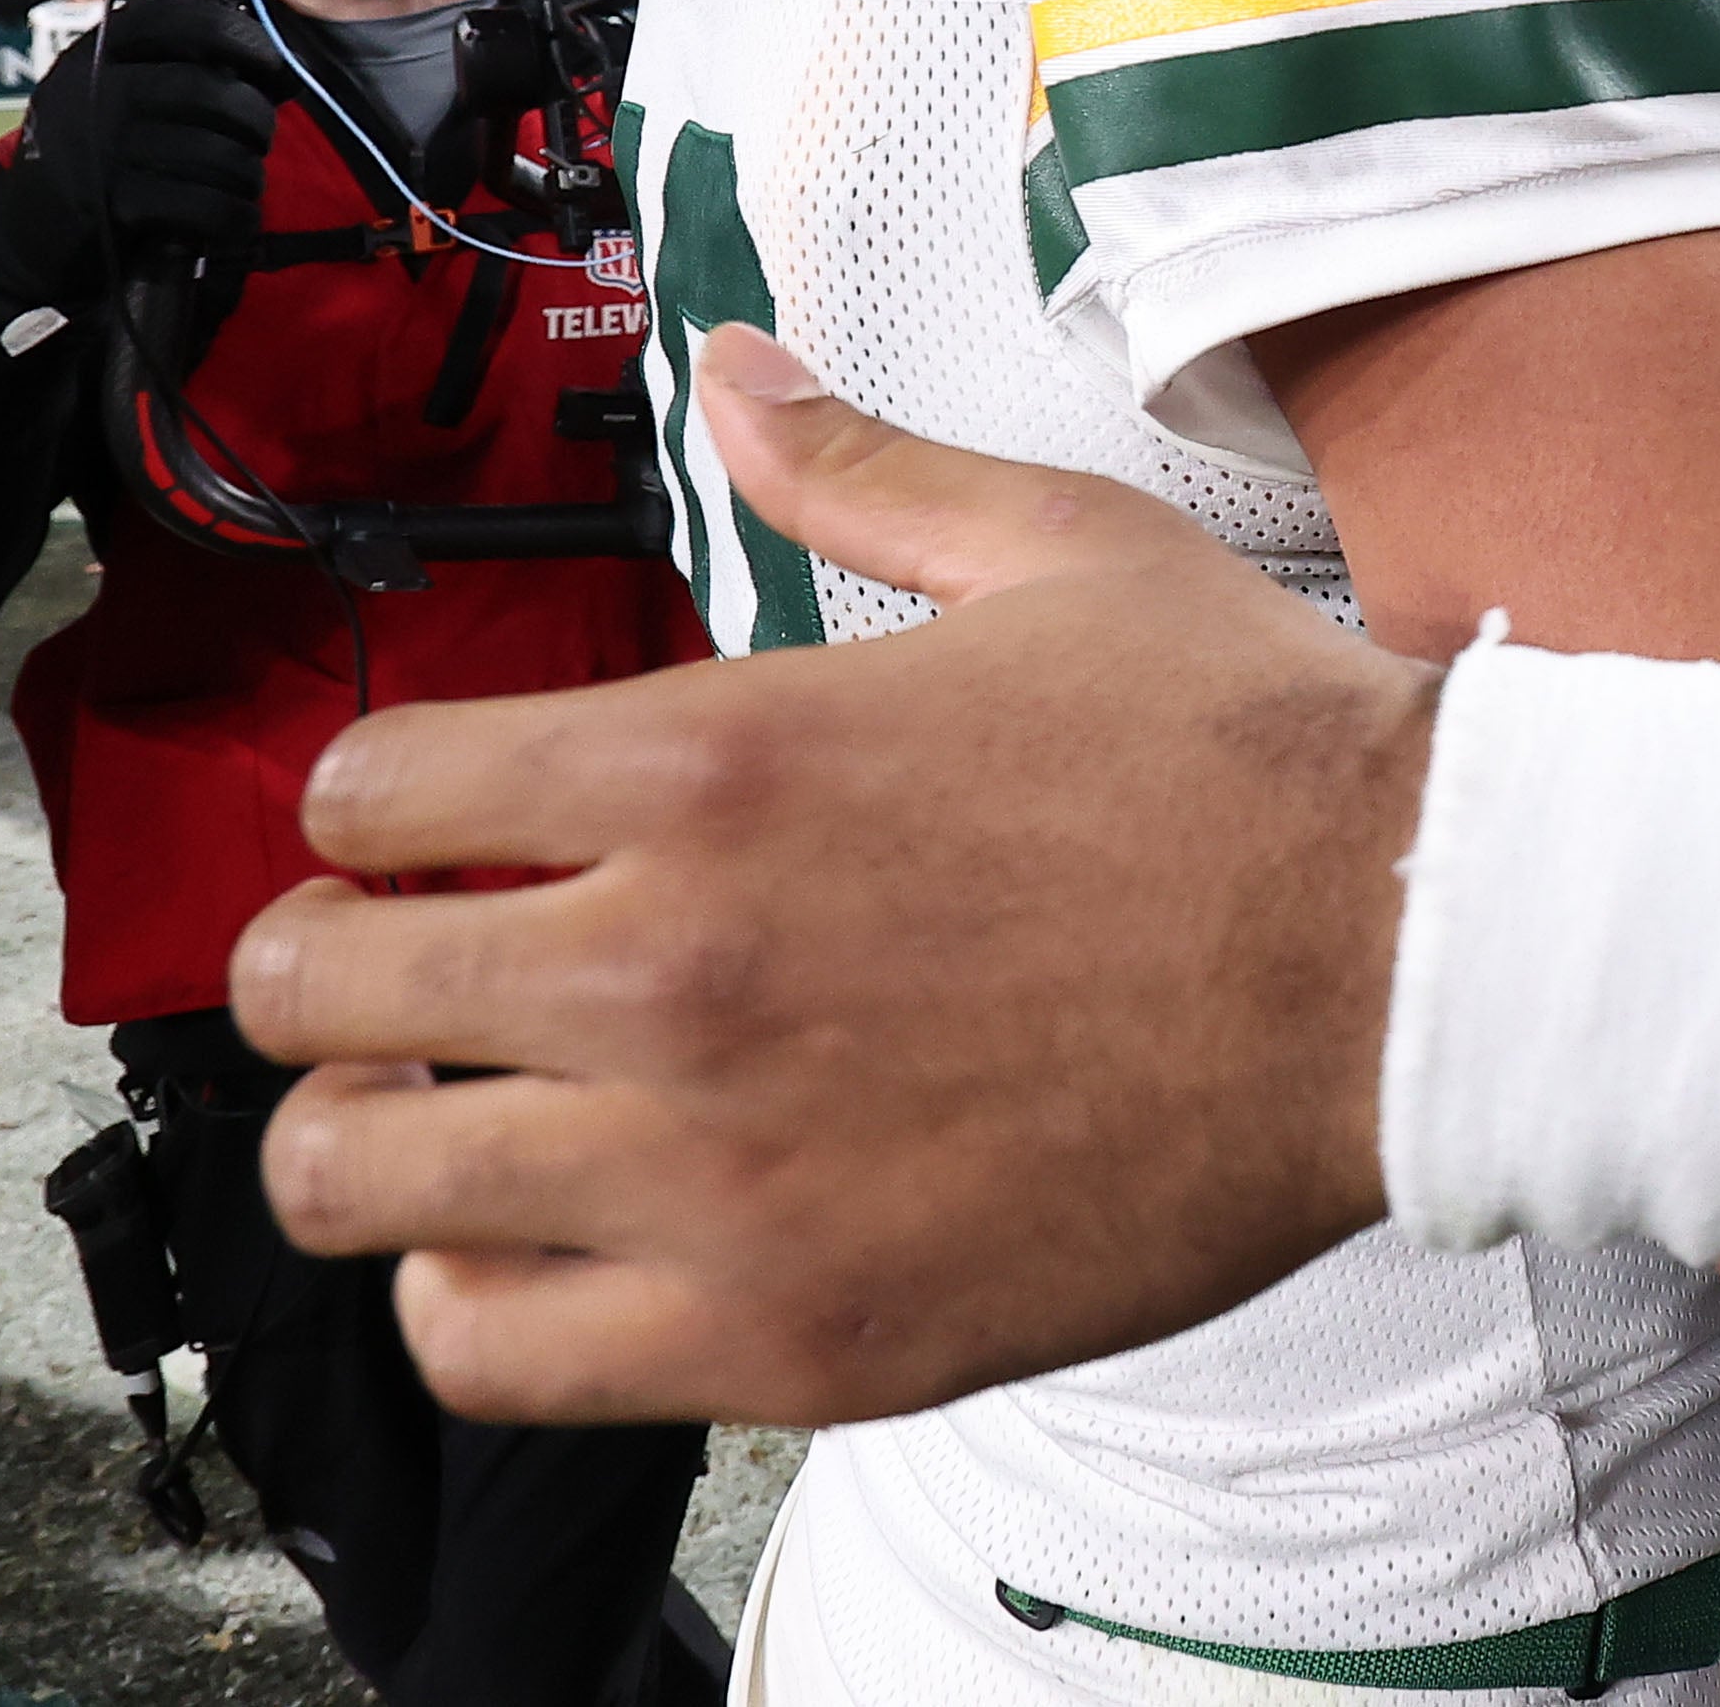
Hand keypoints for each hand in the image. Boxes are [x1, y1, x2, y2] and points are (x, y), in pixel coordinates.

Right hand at [0, 0, 293, 310]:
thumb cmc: (98, 154)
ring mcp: (98, 147)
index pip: (179, 21)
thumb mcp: (117, 94)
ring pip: (215, 152)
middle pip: (209, 91)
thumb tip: (282, 72)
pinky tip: (238, 219)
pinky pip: (204, 205)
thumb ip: (182, 71)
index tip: (272, 63)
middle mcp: (92, 90)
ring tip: (245, 183)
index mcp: (97, 52)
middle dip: (256, 119)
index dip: (240, 35)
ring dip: (249, 174)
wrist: (26, 231)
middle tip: (259, 139)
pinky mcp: (110, 203)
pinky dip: (237, 216)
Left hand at [227, 323, 1435, 1423]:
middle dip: (336, 972)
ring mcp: (713, 1165)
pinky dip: (479, 1298)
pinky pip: (487, 1348)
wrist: (1413, 958)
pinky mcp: (785, 1326)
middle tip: (413, 982)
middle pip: (306, 991)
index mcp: (710, 765)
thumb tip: (737, 371)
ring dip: (383, 1139)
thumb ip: (857, 468)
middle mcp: (671, 966)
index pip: (361, 798)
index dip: (378, 817)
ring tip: (464, 1121)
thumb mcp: (1055, 554)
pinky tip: (562, 1240)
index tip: (433, 845)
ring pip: (358, 1182)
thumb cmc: (1253, 764)